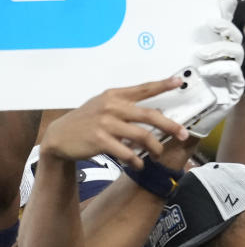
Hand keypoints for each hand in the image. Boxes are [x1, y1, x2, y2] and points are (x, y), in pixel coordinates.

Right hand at [40, 79, 187, 169]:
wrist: (59, 136)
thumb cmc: (87, 121)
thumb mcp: (103, 106)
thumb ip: (125, 106)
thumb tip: (156, 113)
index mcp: (115, 95)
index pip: (143, 88)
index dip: (162, 85)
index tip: (179, 82)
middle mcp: (111, 106)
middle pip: (150, 115)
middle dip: (171, 126)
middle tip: (183, 135)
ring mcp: (105, 123)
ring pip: (142, 136)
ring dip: (155, 148)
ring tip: (158, 154)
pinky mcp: (100, 140)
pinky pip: (127, 152)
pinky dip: (137, 161)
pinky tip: (139, 164)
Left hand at [191, 0, 244, 136]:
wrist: (191, 118)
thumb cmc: (187, 88)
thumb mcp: (180, 61)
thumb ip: (184, 42)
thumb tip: (186, 22)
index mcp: (216, 47)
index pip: (225, 25)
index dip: (227, 11)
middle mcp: (227, 57)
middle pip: (234, 36)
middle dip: (225, 27)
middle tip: (210, 24)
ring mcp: (233, 71)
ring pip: (236, 52)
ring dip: (220, 49)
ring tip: (202, 54)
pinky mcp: (235, 87)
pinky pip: (234, 73)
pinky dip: (221, 69)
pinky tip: (207, 70)